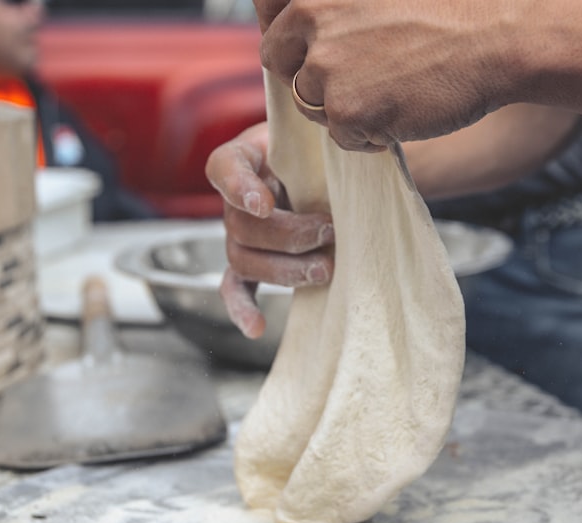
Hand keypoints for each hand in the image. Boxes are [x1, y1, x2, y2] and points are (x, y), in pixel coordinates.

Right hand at [206, 122, 334, 337]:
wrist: (329, 173)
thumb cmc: (323, 149)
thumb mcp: (320, 134)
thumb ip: (324, 138)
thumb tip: (355, 144)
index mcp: (244, 158)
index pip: (226, 168)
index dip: (240, 188)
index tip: (265, 202)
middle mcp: (234, 199)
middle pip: (241, 226)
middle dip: (289, 235)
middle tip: (329, 231)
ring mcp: (238, 234)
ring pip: (243, 260)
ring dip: (285, 270)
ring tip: (326, 269)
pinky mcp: (250, 263)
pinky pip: (235, 288)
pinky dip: (243, 308)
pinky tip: (257, 328)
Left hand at [257, 0, 519, 150]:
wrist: (496, 37)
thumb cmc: (448, 7)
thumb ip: (333, 4)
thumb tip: (292, 17)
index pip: (267, 10)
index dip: (289, 31)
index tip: (314, 42)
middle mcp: (308, 15)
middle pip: (278, 60)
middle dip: (308, 72)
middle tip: (357, 74)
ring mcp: (324, 64)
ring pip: (308, 102)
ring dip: (341, 105)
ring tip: (390, 89)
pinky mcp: (345, 108)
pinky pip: (339, 134)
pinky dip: (367, 133)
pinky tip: (401, 111)